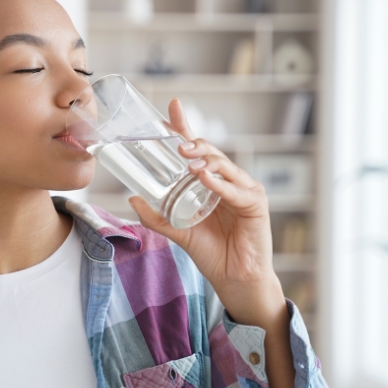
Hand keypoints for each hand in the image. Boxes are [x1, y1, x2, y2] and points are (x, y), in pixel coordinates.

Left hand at [127, 98, 284, 327]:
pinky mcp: (256, 204)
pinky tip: (206, 177)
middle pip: (211, 153)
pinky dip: (221, 183)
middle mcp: (228, 182)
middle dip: (194, 144)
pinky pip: (237, 190)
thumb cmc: (212, 253)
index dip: (185, 128)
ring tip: (188, 159)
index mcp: (211, 183)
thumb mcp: (179, 232)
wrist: (235, 280)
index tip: (172, 107)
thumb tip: (132, 198)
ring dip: (207, 159)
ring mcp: (244, 190)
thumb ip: (157, 217)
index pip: (197, 150)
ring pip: (225, 166)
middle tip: (177, 144)